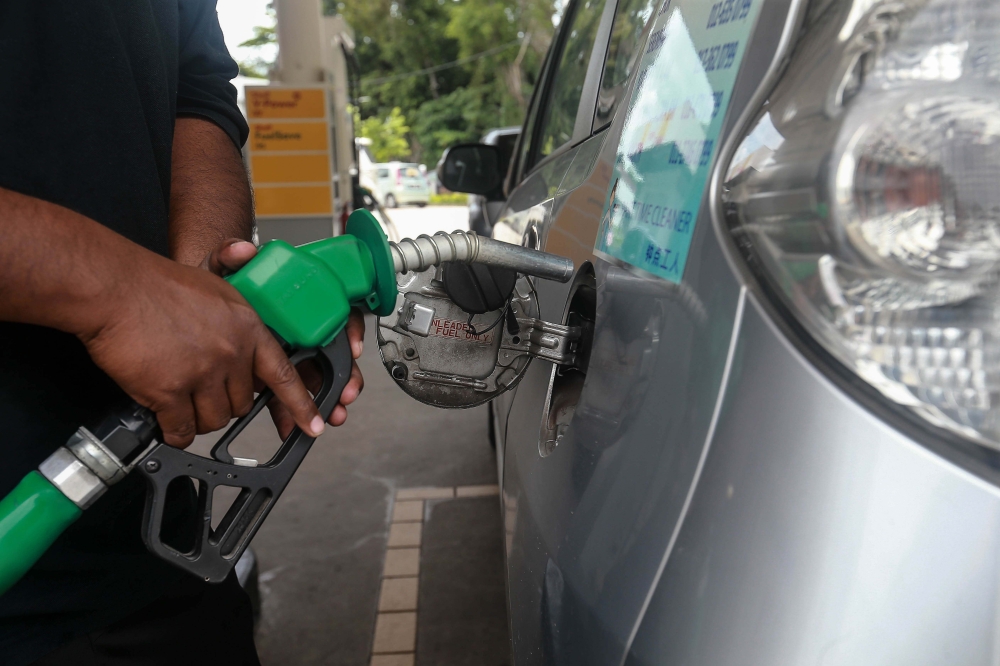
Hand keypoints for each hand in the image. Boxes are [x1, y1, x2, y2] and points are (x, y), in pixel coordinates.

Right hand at [79, 246, 324, 447]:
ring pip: (214, 419)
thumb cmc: (157, 284)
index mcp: (248, 327)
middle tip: (204, 390)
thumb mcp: (214, 282)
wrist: (116, 288)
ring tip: (182, 399)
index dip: (300, 403)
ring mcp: (202, 373)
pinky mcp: (170, 391)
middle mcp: (232, 352)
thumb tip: (249, 275)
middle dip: (225, 403)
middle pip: (243, 403)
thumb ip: (237, 297)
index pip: (284, 373)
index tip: (313, 425)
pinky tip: (167, 422)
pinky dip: (175, 432)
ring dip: (199, 418)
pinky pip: (181, 429)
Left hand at [205, 239, 365, 437]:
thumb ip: (230, 253)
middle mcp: (295, 330)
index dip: (350, 332)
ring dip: (326, 401)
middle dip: (345, 377)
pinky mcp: (265, 377)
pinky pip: (284, 397)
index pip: (334, 316)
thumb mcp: (220, 266)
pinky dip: (290, 414)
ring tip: (331, 414)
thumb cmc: (215, 287)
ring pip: (315, 380)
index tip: (352, 348)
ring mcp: (284, 355)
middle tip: (346, 393)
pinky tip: (291, 426)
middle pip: (332, 354)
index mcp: (295, 306)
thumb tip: (243, 250)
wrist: (190, 307)